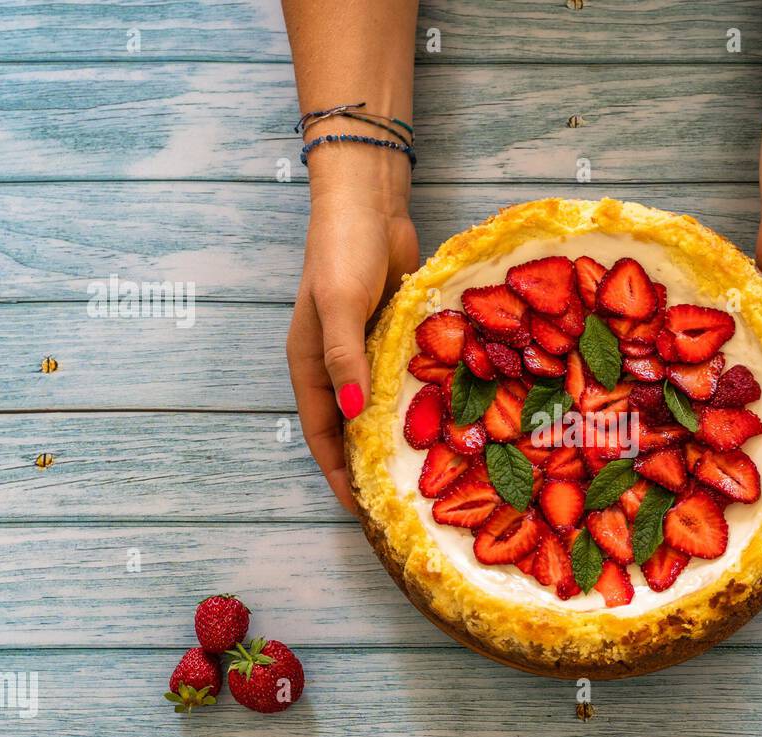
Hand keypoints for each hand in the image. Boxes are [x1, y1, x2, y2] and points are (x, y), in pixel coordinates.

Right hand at [288, 179, 418, 511]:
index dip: (338, 472)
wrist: (368, 201)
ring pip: (382, 406)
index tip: (361, 510)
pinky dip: (422, 400)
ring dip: (400, 435)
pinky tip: (450, 420)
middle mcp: (336, 364)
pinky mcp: (395, 335)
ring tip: (432, 472)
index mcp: (310, 364)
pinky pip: (407, 378)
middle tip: (403, 502)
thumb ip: (345, 356)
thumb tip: (354, 412)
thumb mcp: (339, 303)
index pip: (322, 433)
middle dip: (371, 464)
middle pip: (352, 427)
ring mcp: (367, 350)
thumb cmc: (342, 249)